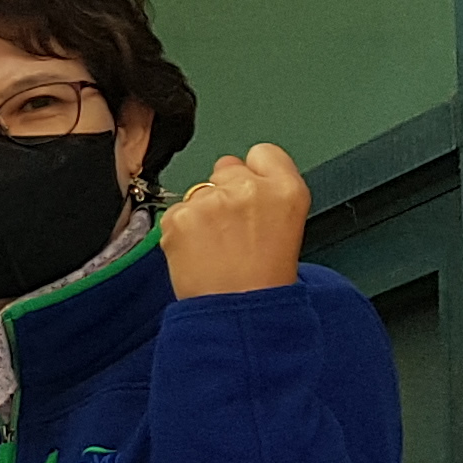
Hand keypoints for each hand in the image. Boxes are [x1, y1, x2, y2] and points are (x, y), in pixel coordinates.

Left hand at [161, 144, 308, 299]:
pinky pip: (175, 213)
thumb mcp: (287, 225)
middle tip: (230, 228)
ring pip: (198, 191)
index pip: (262, 153)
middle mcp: (250, 187)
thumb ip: (268, 194)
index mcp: (286, 188)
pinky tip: (196, 252)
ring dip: (201, 212)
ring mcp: (213, 200)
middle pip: (226, 167)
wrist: (238, 309)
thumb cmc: (263, 279)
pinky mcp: (181, 216)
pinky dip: (180, 231)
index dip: (253, 170)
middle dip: (224, 190)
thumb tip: (244, 181)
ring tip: (214, 246)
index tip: (250, 190)